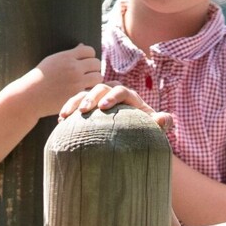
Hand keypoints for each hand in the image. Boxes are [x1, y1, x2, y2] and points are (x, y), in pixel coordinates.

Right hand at [29, 43, 104, 105]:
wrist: (30, 95)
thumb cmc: (40, 77)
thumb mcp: (52, 60)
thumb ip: (69, 54)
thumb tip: (82, 45)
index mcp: (67, 57)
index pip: (89, 50)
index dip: (89, 56)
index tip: (84, 63)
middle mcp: (73, 68)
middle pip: (97, 63)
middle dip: (93, 68)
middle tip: (87, 74)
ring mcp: (76, 82)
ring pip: (98, 77)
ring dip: (95, 80)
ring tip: (87, 83)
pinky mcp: (77, 95)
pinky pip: (92, 90)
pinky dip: (90, 91)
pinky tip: (84, 92)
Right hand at [59, 82, 174, 130]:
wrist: (133, 137)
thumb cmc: (145, 131)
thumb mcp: (155, 128)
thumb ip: (162, 123)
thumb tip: (164, 118)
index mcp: (130, 96)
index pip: (121, 90)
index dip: (112, 96)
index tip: (104, 107)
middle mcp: (113, 93)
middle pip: (100, 88)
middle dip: (91, 97)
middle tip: (84, 110)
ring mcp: (99, 98)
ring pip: (85, 93)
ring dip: (75, 102)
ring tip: (65, 115)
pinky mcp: (89, 106)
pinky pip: (76, 103)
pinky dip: (68, 109)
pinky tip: (61, 121)